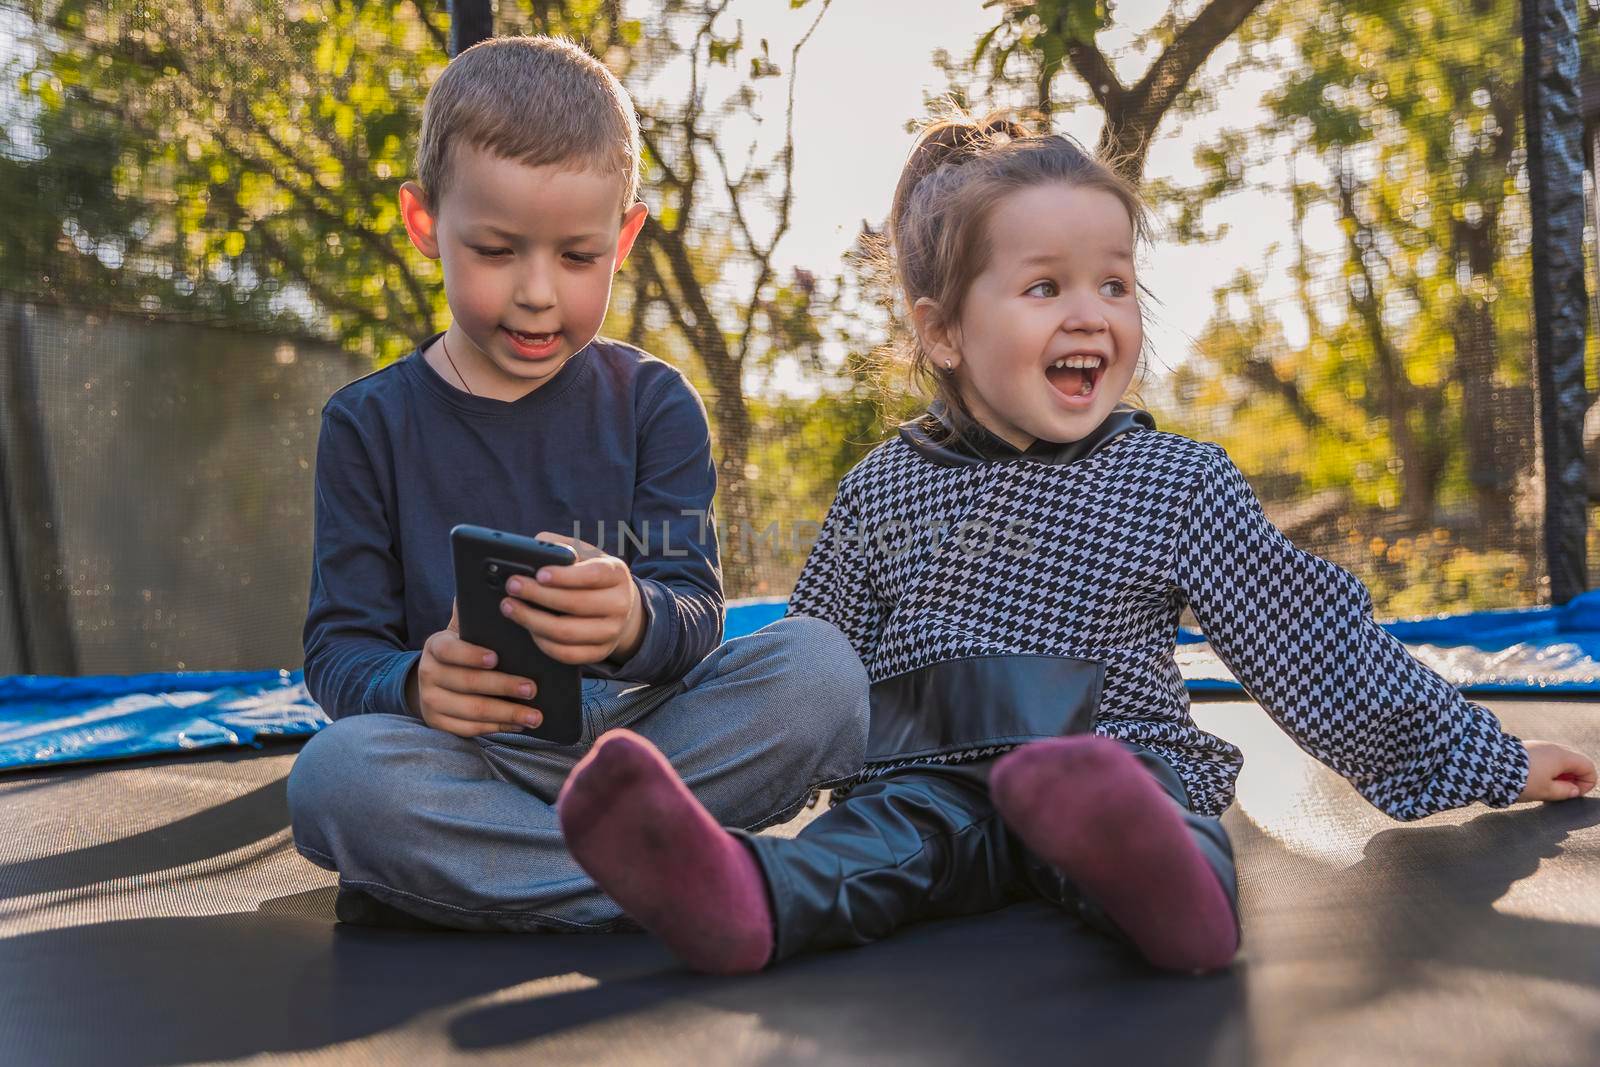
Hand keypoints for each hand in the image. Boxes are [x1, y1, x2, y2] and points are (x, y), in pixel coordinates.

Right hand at [410, 600, 544, 736]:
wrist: (432, 682)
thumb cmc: (460, 651)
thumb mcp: (461, 631)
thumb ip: (472, 614)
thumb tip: (489, 583)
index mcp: (436, 646)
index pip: (450, 651)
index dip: (472, 655)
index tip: (496, 658)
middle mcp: (428, 674)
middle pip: (467, 684)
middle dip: (503, 687)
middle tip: (533, 689)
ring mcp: (431, 701)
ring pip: (472, 711)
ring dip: (507, 713)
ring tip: (535, 715)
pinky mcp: (438, 723)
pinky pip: (469, 729)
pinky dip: (497, 727)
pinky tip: (518, 724)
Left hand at [497, 531, 644, 666]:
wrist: (619, 606)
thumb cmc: (592, 576)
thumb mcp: (586, 555)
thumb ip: (563, 547)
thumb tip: (536, 545)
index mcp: (617, 574)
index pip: (594, 575)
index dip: (565, 576)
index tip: (539, 574)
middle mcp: (620, 604)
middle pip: (576, 605)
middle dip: (538, 596)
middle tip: (512, 586)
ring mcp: (612, 632)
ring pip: (567, 632)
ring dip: (533, 621)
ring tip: (510, 607)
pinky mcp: (600, 652)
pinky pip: (567, 654)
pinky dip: (542, 642)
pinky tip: (528, 628)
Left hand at [1516, 739, 1597, 802]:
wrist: (1489, 766)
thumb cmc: (1520, 780)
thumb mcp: (1546, 791)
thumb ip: (1565, 791)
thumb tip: (1574, 790)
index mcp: (1562, 756)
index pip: (1588, 766)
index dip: (1587, 783)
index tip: (1574, 794)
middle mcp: (1553, 747)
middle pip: (1575, 761)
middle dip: (1573, 778)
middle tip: (1561, 791)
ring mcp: (1540, 745)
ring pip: (1560, 760)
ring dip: (1559, 774)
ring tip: (1547, 787)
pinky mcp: (1528, 748)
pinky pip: (1546, 757)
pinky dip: (1548, 768)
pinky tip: (1536, 779)